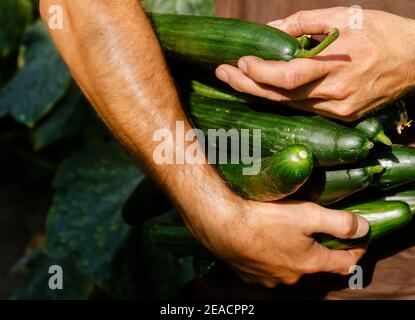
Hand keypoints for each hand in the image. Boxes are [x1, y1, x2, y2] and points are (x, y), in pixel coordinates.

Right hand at [189, 196, 368, 287]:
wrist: (221, 225)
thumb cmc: (263, 219)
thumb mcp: (307, 215)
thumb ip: (339, 222)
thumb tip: (364, 227)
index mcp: (309, 263)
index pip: (344, 262)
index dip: (356, 249)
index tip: (360, 238)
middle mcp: (291, 277)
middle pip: (314, 264)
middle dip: (320, 248)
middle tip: (317, 228)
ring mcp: (268, 278)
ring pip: (289, 266)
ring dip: (293, 252)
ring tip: (286, 231)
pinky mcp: (249, 274)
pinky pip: (268, 267)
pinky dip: (272, 256)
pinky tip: (264, 240)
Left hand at [216, 7, 414, 120]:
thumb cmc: (382, 33)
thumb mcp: (346, 16)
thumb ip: (304, 24)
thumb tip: (269, 31)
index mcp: (338, 64)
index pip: (288, 76)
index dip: (260, 72)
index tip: (240, 61)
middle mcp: (335, 93)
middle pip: (281, 95)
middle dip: (247, 84)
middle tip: (222, 73)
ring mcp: (338, 109)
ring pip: (289, 105)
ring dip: (259, 92)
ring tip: (235, 78)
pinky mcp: (340, 117)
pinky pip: (302, 109)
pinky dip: (281, 99)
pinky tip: (264, 89)